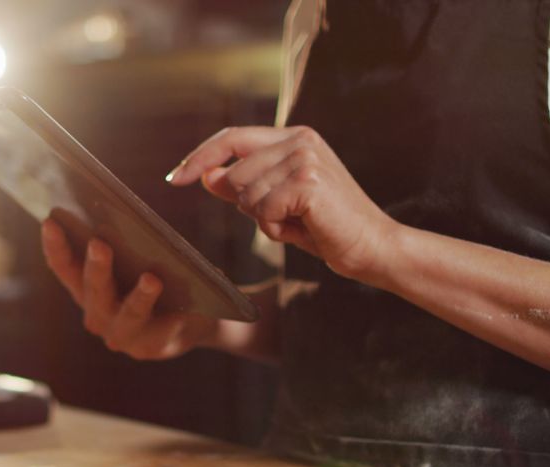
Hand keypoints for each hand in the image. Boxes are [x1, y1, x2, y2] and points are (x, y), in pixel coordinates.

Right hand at [40, 218, 219, 359]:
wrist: (190, 320)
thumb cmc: (157, 281)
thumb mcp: (138, 262)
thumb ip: (126, 246)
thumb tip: (121, 222)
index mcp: (86, 289)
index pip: (64, 267)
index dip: (55, 246)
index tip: (50, 222)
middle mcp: (97, 314)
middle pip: (94, 289)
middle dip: (97, 266)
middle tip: (99, 244)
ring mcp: (121, 334)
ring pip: (129, 313)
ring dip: (140, 296)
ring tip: (151, 279)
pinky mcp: (149, 346)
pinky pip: (160, 331)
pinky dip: (172, 320)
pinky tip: (180, 312)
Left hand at [166, 126, 398, 279]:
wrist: (372, 246)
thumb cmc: (326, 227)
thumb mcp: (278, 203)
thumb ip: (244, 186)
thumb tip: (207, 175)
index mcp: (294, 137)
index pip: (232, 138)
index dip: (200, 157)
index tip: (176, 177)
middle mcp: (299, 139)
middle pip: (234, 173)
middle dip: (247, 205)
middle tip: (285, 218)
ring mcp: (304, 158)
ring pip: (245, 194)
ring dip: (264, 220)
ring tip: (298, 222)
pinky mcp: (307, 181)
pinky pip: (262, 209)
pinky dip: (275, 228)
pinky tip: (303, 228)